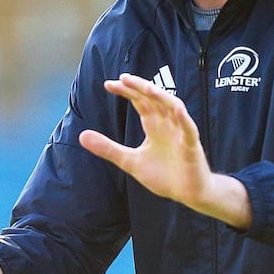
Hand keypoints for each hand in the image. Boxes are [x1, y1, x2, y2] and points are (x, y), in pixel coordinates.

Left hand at [79, 73, 251, 227]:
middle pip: (154, 99)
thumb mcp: (130, 161)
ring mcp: (181, 133)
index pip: (140, 101)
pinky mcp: (191, 146)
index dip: (127, 91)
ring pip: (173, 107)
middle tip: (123, 78)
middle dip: (140, 87)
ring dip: (161, 96)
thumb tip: (81, 135)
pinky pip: (190, 129)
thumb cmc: (164, 175)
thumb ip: (108, 148)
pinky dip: (184, 119)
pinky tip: (178, 110)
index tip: (108, 84)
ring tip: (147, 88)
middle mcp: (167, 124)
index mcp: (154, 126)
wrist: (189, 194)